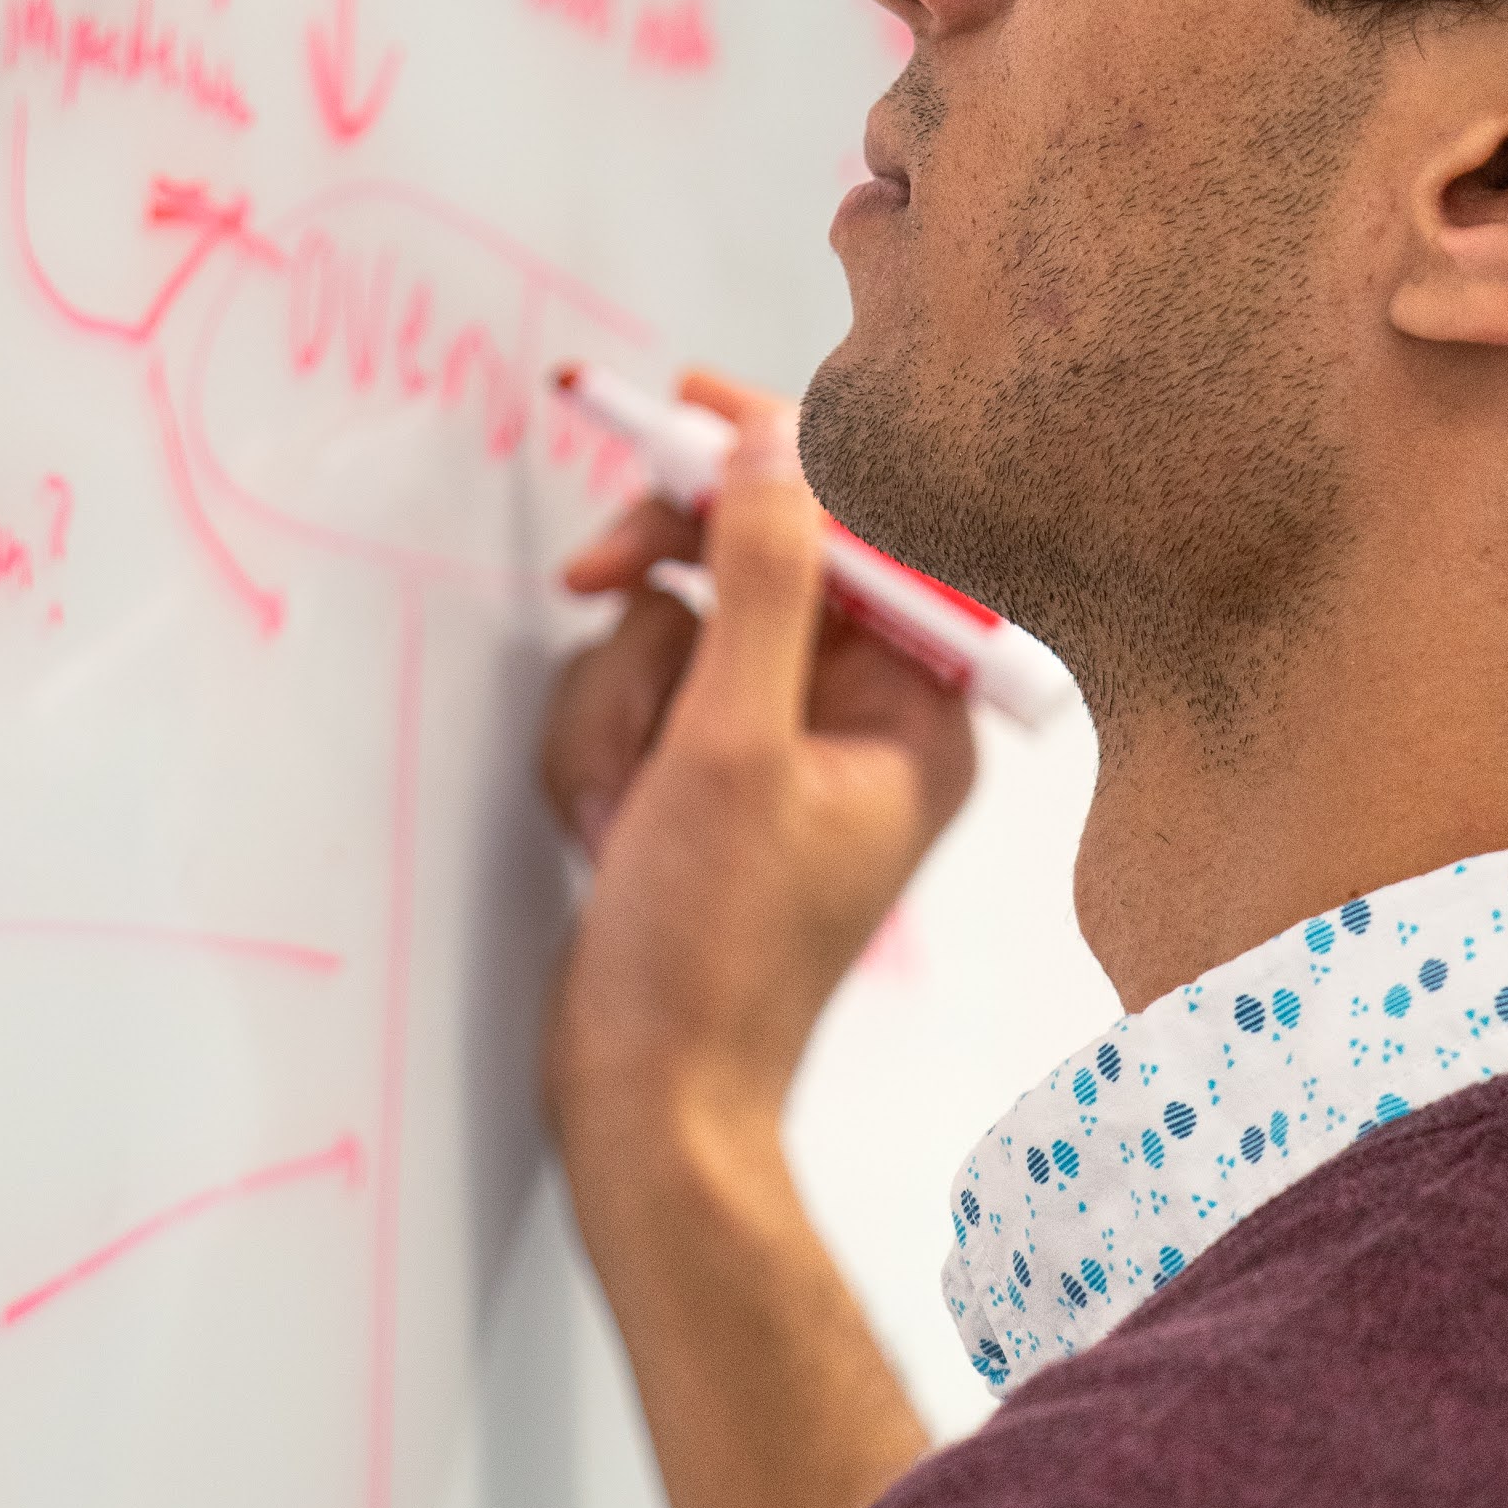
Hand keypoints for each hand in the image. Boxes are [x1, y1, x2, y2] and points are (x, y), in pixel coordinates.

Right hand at [543, 370, 980, 1176]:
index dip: (765, 453)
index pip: (857, 524)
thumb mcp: (733, 747)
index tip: (678, 405)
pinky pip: (640, 690)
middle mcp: (862, 720)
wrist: (645, 1102)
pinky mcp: (707, 777)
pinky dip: (604, 740)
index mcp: (917, 711)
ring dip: (620, 697)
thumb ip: (762, 580)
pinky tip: (605, 819)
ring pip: (673, 624)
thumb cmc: (711, 956)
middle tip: (591, 575)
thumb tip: (777, 445)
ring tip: (619, 797)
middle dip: (662, 596)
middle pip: (750, 560)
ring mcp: (778, 749)